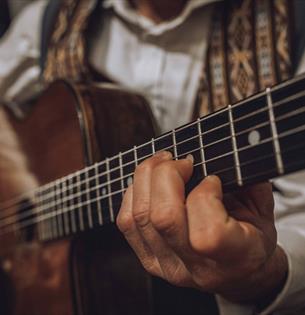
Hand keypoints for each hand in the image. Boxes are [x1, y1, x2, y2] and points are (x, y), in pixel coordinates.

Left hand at [117, 151, 287, 303]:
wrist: (238, 271)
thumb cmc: (251, 239)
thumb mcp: (262, 210)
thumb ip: (245, 181)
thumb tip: (218, 150)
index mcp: (234, 258)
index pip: (207, 233)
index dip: (206, 194)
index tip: (212, 179)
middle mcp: (195, 267)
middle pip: (163, 217)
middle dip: (167, 174)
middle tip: (182, 161)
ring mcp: (166, 265)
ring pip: (140, 215)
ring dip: (147, 177)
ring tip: (163, 164)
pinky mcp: (148, 258)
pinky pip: (126, 221)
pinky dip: (134, 193)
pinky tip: (149, 183)